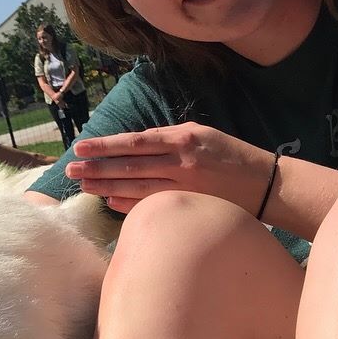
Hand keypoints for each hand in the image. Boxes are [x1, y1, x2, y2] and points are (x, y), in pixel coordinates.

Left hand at [65, 124, 274, 213]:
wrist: (267, 183)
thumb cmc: (230, 155)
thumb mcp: (201, 134)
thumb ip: (168, 138)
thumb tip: (132, 145)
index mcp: (182, 138)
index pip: (134, 142)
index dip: (104, 145)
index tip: (81, 147)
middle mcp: (181, 161)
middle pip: (128, 165)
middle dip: (96, 168)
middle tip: (70, 170)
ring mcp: (185, 185)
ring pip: (135, 186)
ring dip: (105, 186)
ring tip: (82, 185)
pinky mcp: (189, 204)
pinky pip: (151, 204)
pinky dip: (127, 203)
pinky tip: (108, 202)